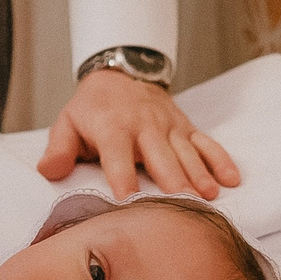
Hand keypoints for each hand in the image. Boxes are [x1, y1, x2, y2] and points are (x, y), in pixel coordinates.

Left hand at [38, 68, 240, 199]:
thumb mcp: (68, 123)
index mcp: (113, 128)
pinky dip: (221, 159)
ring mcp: (169, 126)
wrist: (121, 74)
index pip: (118, 156)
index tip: (128, 201)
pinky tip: (232, 179)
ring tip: (210, 195)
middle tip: (182, 205)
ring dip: (199, 173)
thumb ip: (59, 149)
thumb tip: (48, 172)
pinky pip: (206, 143)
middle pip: (160, 156)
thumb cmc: (92, 109)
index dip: (123, 178)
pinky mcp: (186, 127)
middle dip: (171, 180)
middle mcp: (145, 126)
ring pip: (186, 151)